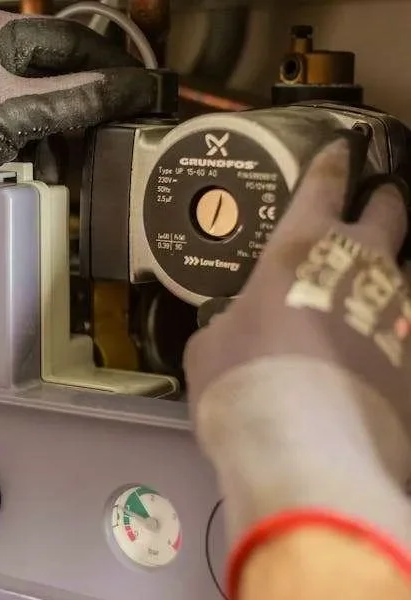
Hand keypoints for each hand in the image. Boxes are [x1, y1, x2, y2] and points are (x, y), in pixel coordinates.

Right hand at [185, 133, 410, 597]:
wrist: (305, 446)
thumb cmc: (242, 378)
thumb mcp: (210, 345)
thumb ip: (232, 323)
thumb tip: (240, 328)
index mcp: (300, 249)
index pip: (321, 188)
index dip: (330, 165)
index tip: (340, 150)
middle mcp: (360, 266)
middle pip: (389, 214)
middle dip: (384, 201)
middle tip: (379, 201)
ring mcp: (397, 311)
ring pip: (408, 272)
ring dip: (393, 271)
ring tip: (374, 282)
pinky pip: (406, 330)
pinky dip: (390, 330)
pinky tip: (376, 350)